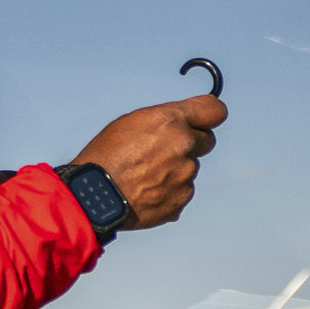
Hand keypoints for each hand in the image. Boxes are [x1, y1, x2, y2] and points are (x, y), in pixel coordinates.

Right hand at [73, 95, 225, 229]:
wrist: (93, 195)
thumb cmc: (107, 154)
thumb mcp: (132, 122)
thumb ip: (167, 119)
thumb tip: (190, 120)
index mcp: (171, 120)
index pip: (215, 110)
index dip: (209, 114)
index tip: (205, 118)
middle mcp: (184, 144)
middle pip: (207, 140)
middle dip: (191, 143)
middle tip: (164, 150)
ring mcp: (186, 173)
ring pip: (191, 167)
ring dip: (176, 169)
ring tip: (144, 174)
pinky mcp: (183, 198)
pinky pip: (183, 190)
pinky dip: (170, 190)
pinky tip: (146, 190)